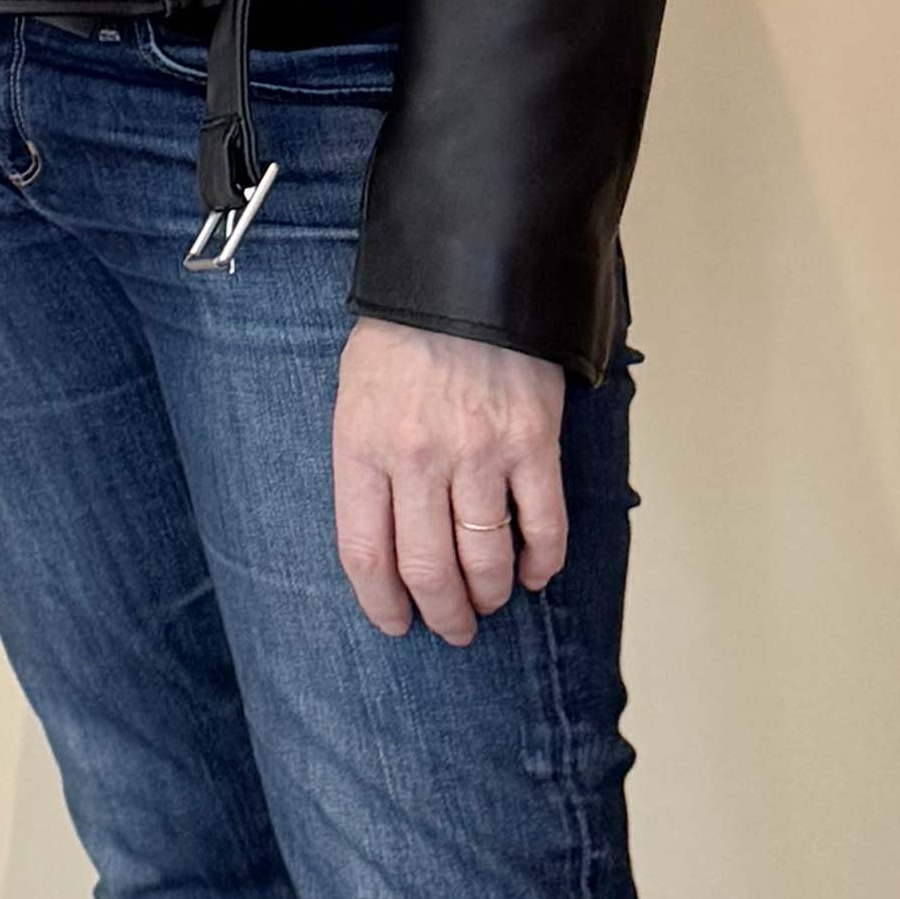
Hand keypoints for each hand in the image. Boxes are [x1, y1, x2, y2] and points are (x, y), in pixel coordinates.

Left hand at [333, 314, 567, 647]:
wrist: (468, 269)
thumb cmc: (404, 332)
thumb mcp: (355, 392)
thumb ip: (364, 460)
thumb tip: (383, 535)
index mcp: (363, 445)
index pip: (366, 553)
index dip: (381, 603)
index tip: (395, 624)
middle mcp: (418, 457)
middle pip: (427, 569)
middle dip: (442, 614)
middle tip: (452, 629)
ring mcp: (479, 452)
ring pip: (486, 558)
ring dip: (490, 595)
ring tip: (490, 604)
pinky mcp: (533, 442)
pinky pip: (543, 524)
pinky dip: (543, 561)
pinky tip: (537, 574)